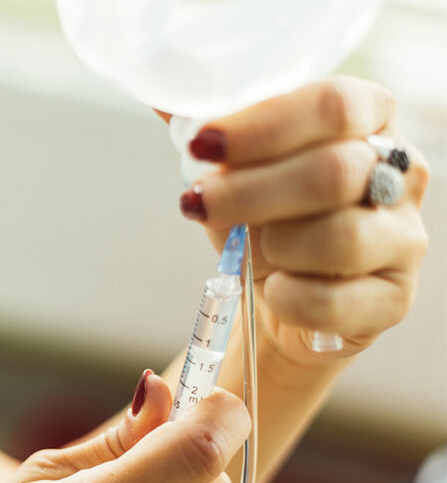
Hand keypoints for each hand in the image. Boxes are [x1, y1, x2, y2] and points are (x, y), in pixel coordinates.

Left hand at [176, 76, 428, 365]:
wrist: (281, 295)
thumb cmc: (262, 218)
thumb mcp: (237, 168)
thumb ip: (214, 134)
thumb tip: (163, 96)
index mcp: (370, 118)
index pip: (333, 105)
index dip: (262, 126)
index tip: (202, 144)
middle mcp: (401, 172)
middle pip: (334, 171)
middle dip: (249, 191)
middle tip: (199, 201)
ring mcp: (404, 237)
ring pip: (340, 238)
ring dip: (274, 246)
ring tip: (251, 249)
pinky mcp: (394, 299)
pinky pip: (334, 301)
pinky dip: (289, 297)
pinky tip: (273, 289)